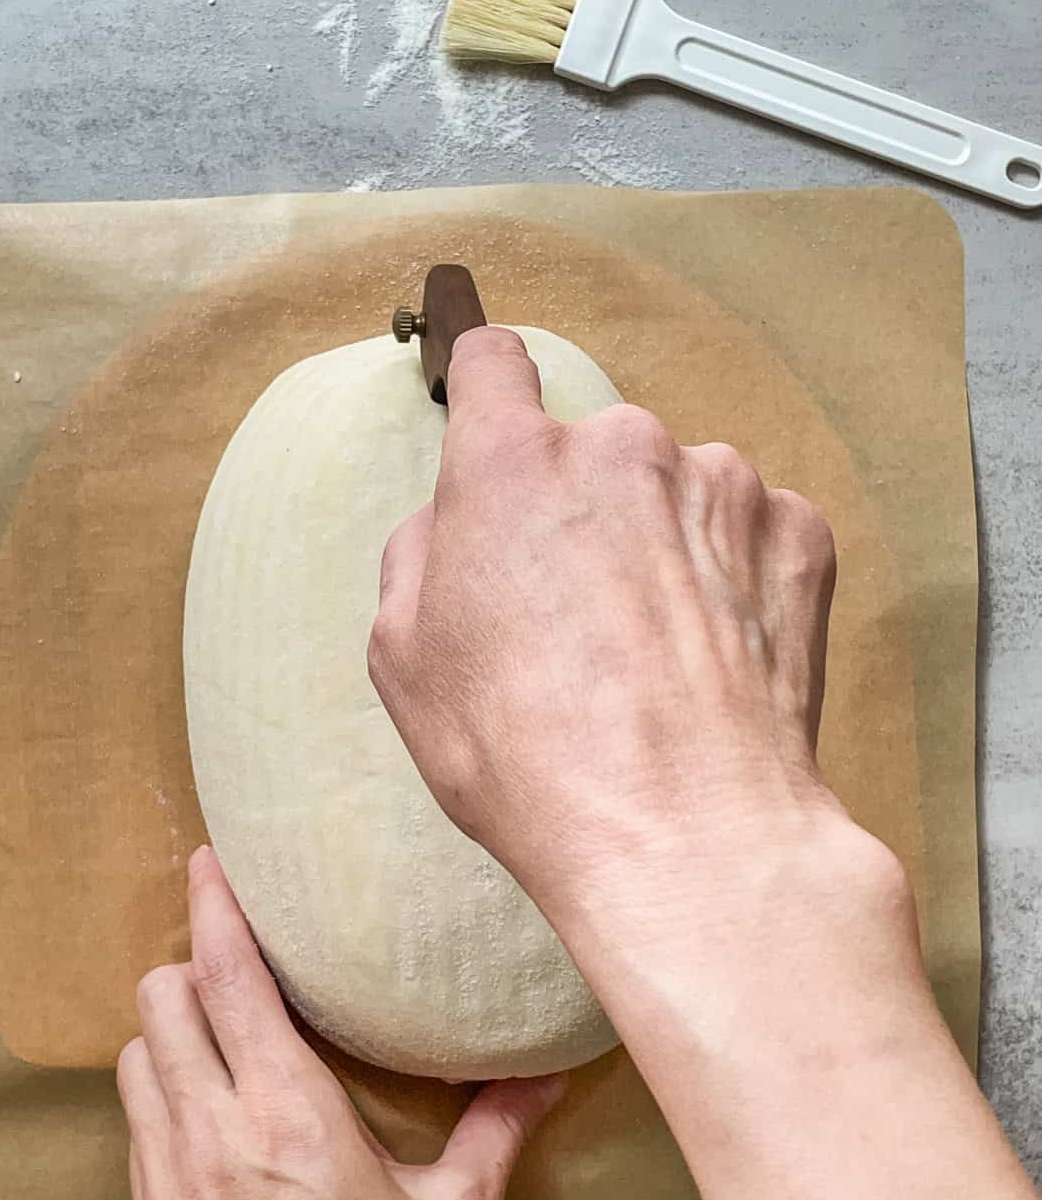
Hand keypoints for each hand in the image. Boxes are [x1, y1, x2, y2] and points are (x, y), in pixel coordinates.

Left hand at [118, 846, 563, 1199]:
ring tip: (216, 1040)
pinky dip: (161, 1104)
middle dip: (189, 968)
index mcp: (288, 1114)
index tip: (211, 864)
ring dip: (170, 1036)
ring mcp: (169, 1187)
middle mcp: (213, 1136)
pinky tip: (208, 1124)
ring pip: (136, 1062)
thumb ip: (497, 1130)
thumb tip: (544, 1075)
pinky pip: (135, 1133)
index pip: (228, 978)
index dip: (214, 908)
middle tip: (231, 965)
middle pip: (161, 1001)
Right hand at [368, 325, 849, 941]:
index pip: (493, 364)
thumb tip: (455, 524)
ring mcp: (721, 484)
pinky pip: (752, 529)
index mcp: (511, 466)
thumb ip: (420, 555)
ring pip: (677, 490)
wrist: (683, 835)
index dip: (487, 386)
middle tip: (580, 615)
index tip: (497, 409)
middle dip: (581, 510)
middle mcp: (621, 448)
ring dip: (664, 541)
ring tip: (656, 652)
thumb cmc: (525, 756)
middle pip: (593, 451)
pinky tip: (716, 655)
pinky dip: (735, 574)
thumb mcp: (404, 662)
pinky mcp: (796, 533)